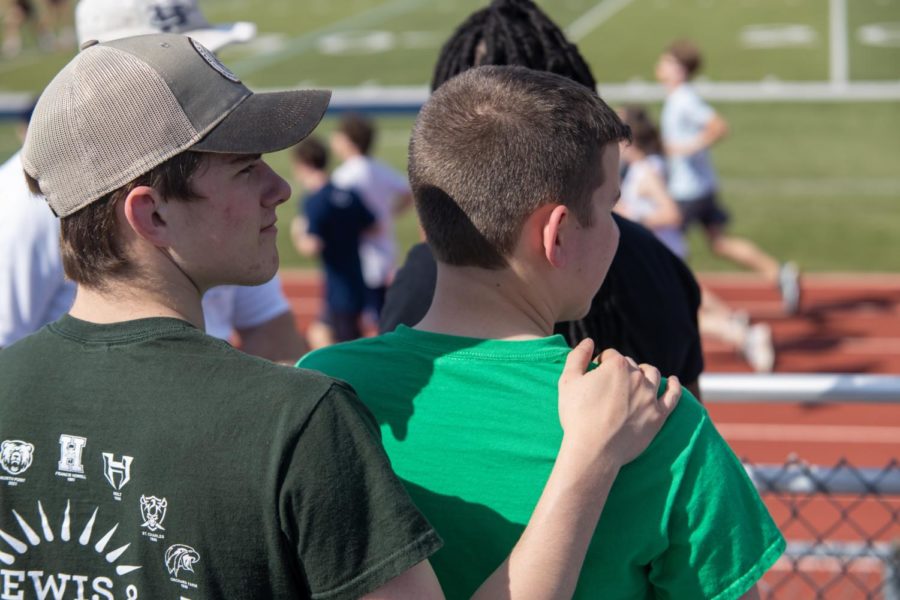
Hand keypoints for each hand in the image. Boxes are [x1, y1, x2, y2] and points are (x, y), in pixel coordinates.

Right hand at [557, 340, 680, 468]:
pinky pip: (673, 396)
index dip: (600, 364)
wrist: (593, 450)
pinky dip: (675, 386)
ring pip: (652, 374)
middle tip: (608, 386)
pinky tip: (674, 381)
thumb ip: (578, 357)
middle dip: (620, 370)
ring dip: (644, 372)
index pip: (609, 355)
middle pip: (630, 364)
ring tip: (637, 378)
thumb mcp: (568, 381)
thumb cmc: (577, 415)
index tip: (593, 377)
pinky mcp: (659, 415)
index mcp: (616, 365)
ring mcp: (651, 396)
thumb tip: (589, 341)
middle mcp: (637, 376)